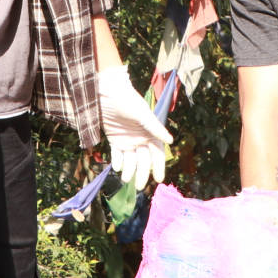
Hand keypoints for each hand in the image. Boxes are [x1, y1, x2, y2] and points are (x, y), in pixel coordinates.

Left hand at [96, 67, 171, 190]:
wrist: (107, 92)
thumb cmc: (128, 99)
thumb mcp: (142, 114)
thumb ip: (155, 128)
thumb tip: (170, 141)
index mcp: (150, 133)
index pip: (157, 153)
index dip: (159, 166)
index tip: (159, 179)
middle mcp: (140, 138)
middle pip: (144, 160)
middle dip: (142, 173)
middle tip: (140, 186)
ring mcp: (127, 140)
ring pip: (130, 160)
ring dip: (129, 170)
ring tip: (125, 178)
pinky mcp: (114, 139)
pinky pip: (117, 154)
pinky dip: (117, 161)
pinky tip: (116, 167)